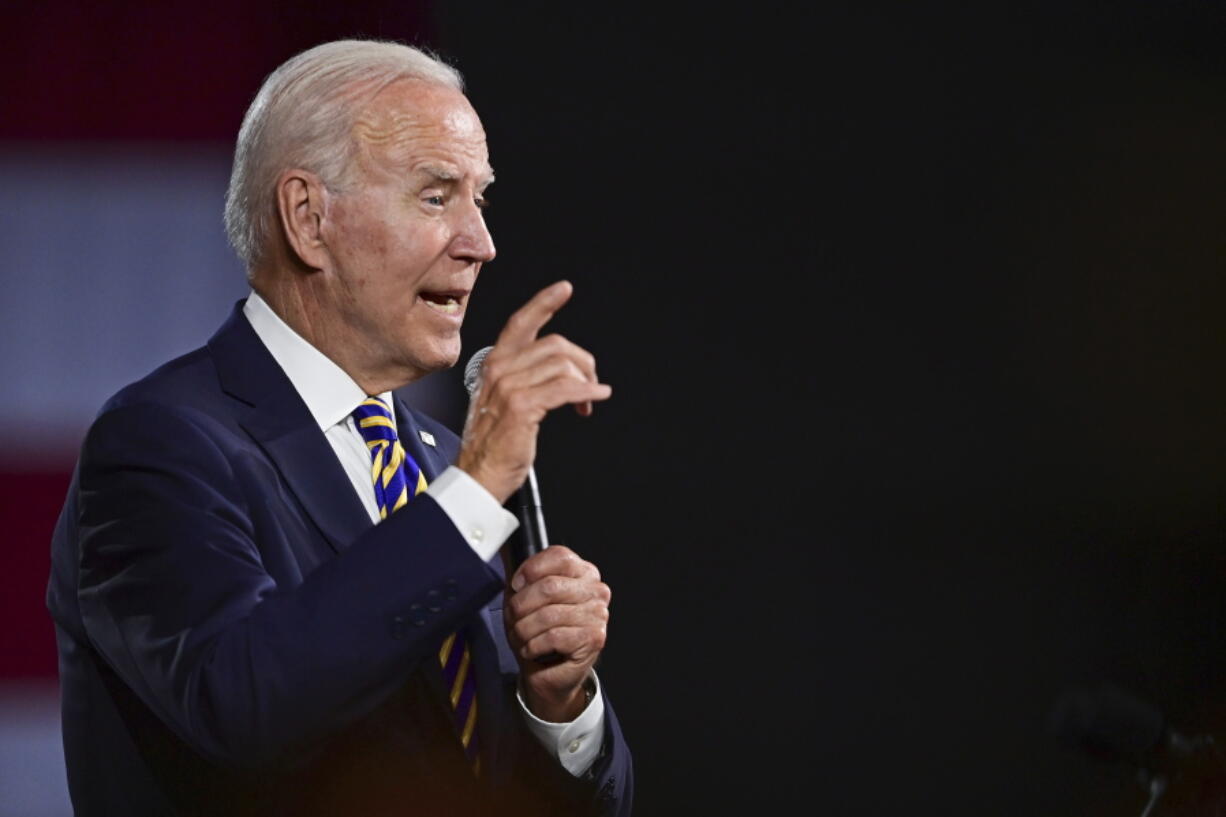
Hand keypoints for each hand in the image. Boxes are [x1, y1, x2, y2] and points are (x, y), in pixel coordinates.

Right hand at [455, 281, 611, 503]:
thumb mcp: (502, 400)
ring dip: (586, 383)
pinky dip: (587, 393)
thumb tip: (562, 369)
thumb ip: (523, 377)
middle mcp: (500, 369)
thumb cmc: (492, 444)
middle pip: (555, 344)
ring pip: (563, 365)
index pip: (521, 324)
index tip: (564, 289)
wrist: (476, 475)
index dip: (544, 303)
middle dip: (583, 362)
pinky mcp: (522, 406)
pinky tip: (594, 400)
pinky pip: (565, 388)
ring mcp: (509, 387)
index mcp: (495, 364)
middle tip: (591, 383)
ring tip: (587, 401)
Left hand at [504, 546, 610, 722]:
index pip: (559, 556)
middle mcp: (596, 590)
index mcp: (583, 572)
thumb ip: (524, 577)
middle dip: (521, 606)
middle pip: (549, 586)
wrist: (550, 673)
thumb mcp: (528, 598)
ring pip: (548, 614)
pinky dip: (534, 645)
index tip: (516, 586)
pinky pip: (553, 636)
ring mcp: (598, 614)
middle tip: (514, 619)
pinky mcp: (594, 638)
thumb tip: (508, 557)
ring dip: (524, 630)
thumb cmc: (539, 632)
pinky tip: (532, 649)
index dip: (531, 569)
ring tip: (522, 637)